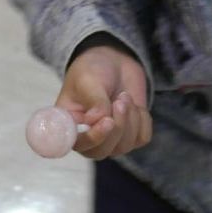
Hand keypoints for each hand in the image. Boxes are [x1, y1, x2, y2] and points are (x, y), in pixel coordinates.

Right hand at [59, 44, 152, 159]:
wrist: (115, 61)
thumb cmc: (93, 69)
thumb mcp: (89, 80)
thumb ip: (94, 101)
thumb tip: (98, 121)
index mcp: (69, 125)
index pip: (78, 145)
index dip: (93, 138)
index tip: (108, 121)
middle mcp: (87, 137)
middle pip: (102, 151)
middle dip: (117, 126)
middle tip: (120, 100)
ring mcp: (110, 139)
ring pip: (124, 146)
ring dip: (130, 119)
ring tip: (124, 96)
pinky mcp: (130, 136)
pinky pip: (142, 138)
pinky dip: (142, 120)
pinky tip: (134, 105)